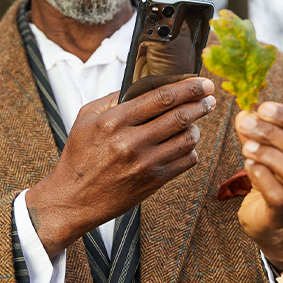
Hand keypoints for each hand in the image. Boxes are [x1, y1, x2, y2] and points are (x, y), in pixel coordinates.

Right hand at [26, 77, 215, 257]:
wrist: (72, 199)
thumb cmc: (78, 156)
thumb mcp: (85, 118)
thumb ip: (113, 98)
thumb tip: (142, 83)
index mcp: (114, 121)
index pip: (161, 97)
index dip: (188, 87)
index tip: (202, 83)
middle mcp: (132, 142)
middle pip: (180, 115)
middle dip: (201, 103)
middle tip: (209, 98)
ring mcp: (145, 163)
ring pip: (188, 138)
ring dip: (197, 127)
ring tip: (195, 122)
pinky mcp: (154, 181)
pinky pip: (186, 161)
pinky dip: (191, 150)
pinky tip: (185, 144)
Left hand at [234, 102, 282, 268]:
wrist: (269, 225)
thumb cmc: (277, 182)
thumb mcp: (277, 154)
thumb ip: (265, 133)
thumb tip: (246, 113)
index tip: (264, 107)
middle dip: (276, 135)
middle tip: (248, 123)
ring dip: (272, 156)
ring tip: (247, 145)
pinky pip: (280, 199)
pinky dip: (263, 177)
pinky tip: (249, 165)